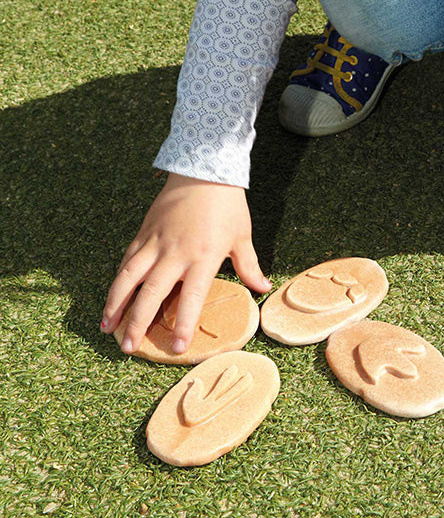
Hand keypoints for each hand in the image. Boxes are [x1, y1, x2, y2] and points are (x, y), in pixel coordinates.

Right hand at [101, 173, 271, 354]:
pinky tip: (113, 297)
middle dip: (138, 322)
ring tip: (107, 328)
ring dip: (116, 304)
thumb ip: (249, 266)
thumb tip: (263, 288)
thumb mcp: (242, 235)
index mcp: (204, 256)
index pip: (192, 298)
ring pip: (129, 278)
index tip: (176, 347)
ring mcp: (156, 242)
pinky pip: (127, 260)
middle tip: (129, 347)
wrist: (204, 170)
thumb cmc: (227, 204)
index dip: (184, 324)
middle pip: (151, 293)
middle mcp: (176, 253)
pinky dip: (118, 280)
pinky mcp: (144, 232)